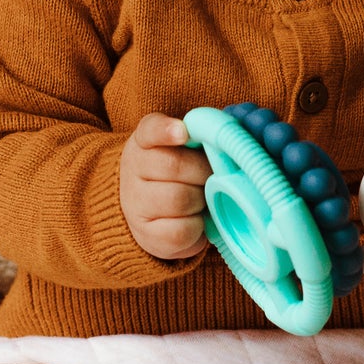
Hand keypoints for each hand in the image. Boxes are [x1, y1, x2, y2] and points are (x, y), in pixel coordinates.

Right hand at [120, 114, 211, 260]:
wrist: (153, 216)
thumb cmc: (179, 175)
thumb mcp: (184, 149)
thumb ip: (201, 138)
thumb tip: (230, 141)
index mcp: (144, 141)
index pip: (150, 130)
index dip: (166, 130)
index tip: (183, 132)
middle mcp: (134, 169)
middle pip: (174, 166)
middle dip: (202, 172)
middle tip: (211, 175)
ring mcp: (136, 203)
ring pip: (178, 199)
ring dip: (200, 199)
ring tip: (203, 198)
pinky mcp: (147, 234)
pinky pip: (180, 230)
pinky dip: (196, 226)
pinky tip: (196, 219)